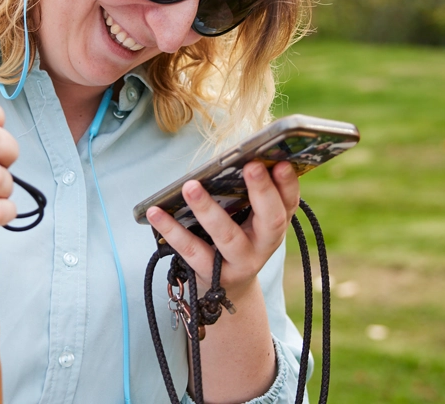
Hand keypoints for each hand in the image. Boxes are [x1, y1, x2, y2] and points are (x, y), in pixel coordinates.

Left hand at [146, 161, 299, 296]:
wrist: (229, 287)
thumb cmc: (239, 237)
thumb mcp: (252, 219)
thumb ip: (250, 193)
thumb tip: (235, 157)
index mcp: (276, 224)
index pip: (289, 202)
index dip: (289, 183)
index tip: (281, 162)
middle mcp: (264, 245)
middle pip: (271, 220)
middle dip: (262, 192)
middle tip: (250, 166)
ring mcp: (240, 262)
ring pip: (227, 236)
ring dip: (208, 209)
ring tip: (190, 186)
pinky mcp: (213, 275)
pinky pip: (191, 250)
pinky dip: (171, 230)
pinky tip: (155, 212)